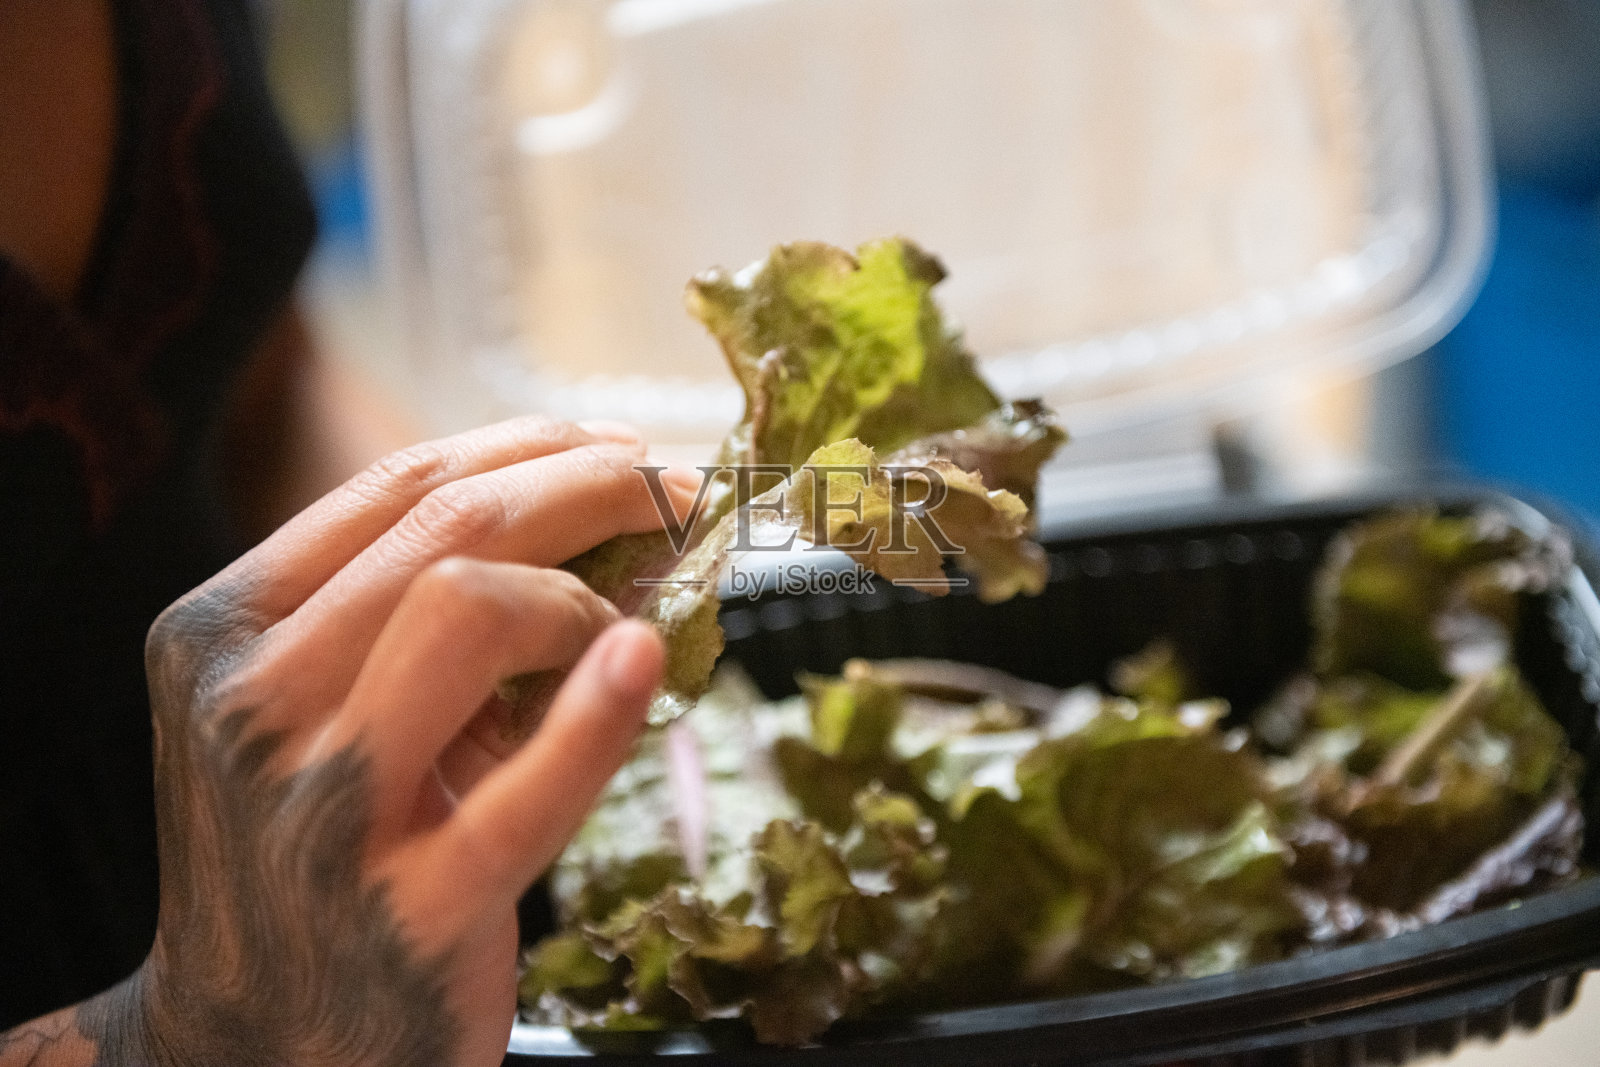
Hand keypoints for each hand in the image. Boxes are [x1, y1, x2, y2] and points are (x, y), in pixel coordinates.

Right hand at [1, 418, 697, 1066]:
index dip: (529, 445)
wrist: (253, 1043)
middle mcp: (250, 705)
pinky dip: (597, 714)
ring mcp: (321, 809)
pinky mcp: (407, 912)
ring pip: (462, 608)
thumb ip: (427, 617)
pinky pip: (520, 792)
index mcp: (223, 632)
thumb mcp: (332, 714)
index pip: (395, 487)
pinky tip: (644, 660)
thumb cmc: (316, 849)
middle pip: (447, 529)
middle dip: (590, 488)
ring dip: (576, 596)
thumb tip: (608, 519)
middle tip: (679, 495)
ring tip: (622, 630)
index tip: (618, 445)